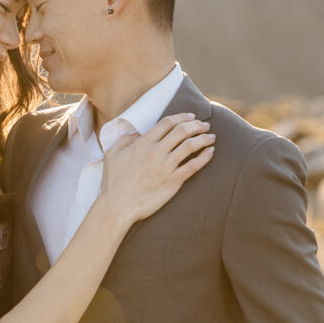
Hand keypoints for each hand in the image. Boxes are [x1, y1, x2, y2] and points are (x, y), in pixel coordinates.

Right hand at [100, 113, 214, 224]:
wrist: (118, 206)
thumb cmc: (113, 183)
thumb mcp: (112, 155)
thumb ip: (123, 141)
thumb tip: (135, 135)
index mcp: (142, 144)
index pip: (166, 123)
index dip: (181, 117)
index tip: (191, 116)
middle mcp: (156, 152)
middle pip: (181, 131)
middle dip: (196, 125)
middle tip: (204, 125)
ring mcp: (165, 167)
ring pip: (190, 146)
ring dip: (203, 139)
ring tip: (211, 137)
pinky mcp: (173, 182)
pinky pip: (193, 166)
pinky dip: (204, 157)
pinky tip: (210, 152)